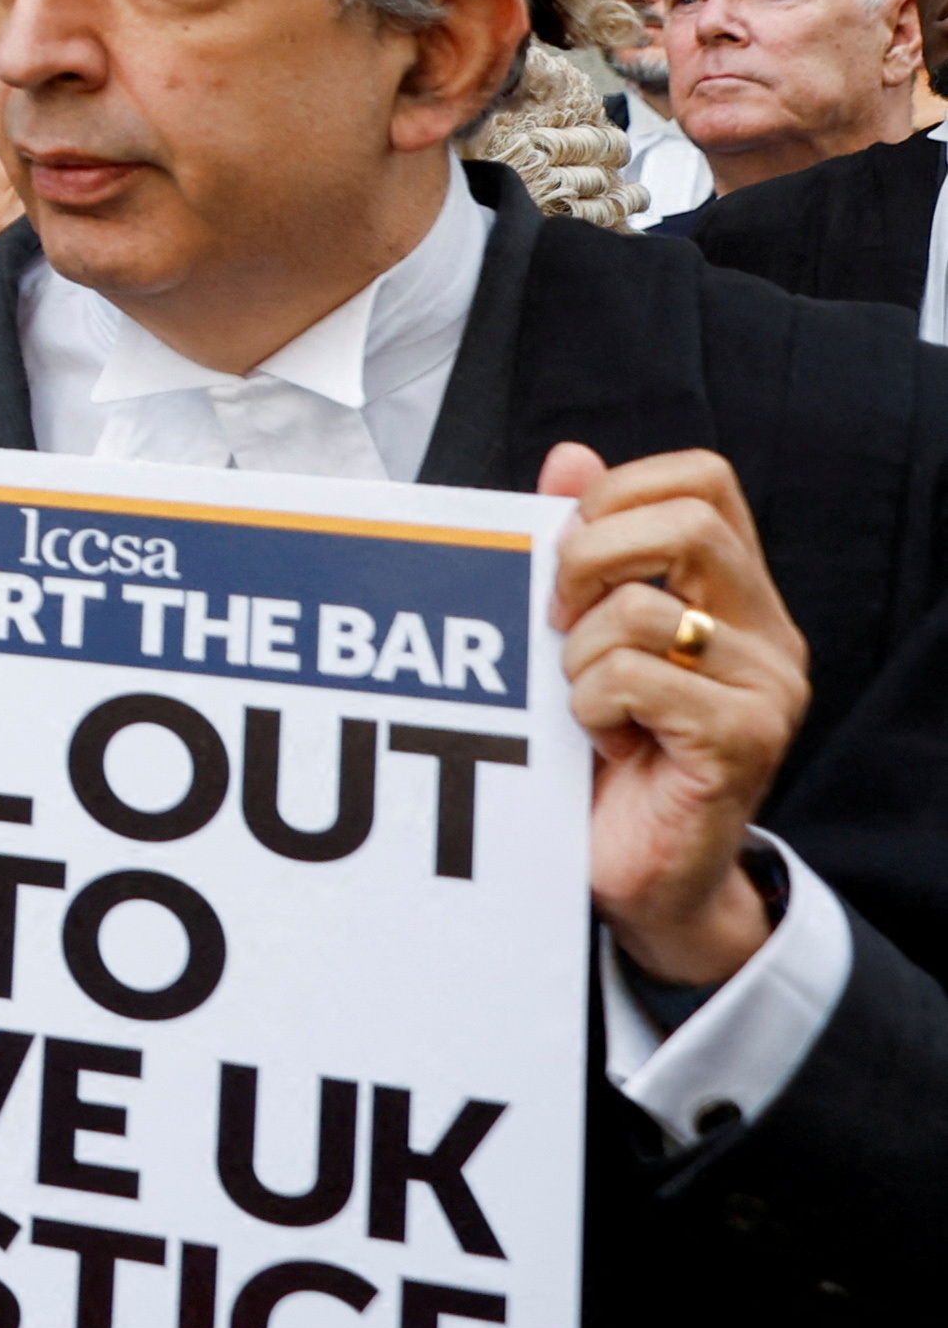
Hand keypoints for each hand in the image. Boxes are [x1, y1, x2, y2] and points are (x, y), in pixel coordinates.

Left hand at [547, 443, 805, 984]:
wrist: (642, 872)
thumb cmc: (610, 751)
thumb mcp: (587, 636)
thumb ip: (584, 546)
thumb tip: (568, 455)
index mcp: (736, 595)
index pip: (703, 480)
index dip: (618, 493)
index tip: (567, 551)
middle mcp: (769, 633)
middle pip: (688, 522)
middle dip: (588, 557)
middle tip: (558, 620)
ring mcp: (767, 688)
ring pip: (639, 610)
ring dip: (577, 656)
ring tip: (587, 704)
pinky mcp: (744, 740)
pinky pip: (633, 680)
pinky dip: (589, 706)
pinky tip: (603, 742)